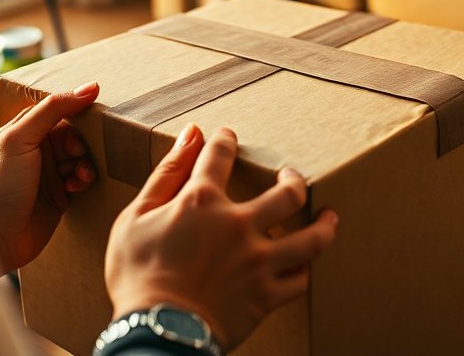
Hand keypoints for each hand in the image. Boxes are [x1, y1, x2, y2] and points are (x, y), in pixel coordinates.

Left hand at [0, 82, 98, 275]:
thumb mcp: (21, 138)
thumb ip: (53, 110)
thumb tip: (88, 88)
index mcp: (21, 131)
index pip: (56, 110)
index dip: (75, 112)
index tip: (93, 114)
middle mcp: (35, 150)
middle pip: (71, 135)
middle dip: (81, 142)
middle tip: (76, 154)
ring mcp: (47, 174)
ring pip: (79, 157)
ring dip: (85, 163)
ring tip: (81, 174)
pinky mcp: (59, 196)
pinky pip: (81, 180)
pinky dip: (84, 181)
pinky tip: (77, 187)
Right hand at [104, 126, 338, 349]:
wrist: (155, 331)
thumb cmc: (137, 275)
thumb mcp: (135, 217)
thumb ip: (166, 173)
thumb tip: (191, 134)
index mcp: (202, 201)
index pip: (220, 156)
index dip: (225, 140)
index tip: (228, 137)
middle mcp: (238, 225)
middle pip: (286, 193)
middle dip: (294, 179)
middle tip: (292, 177)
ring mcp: (258, 261)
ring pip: (311, 238)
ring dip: (323, 224)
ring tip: (328, 217)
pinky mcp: (266, 295)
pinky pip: (300, 280)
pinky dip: (304, 270)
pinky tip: (304, 264)